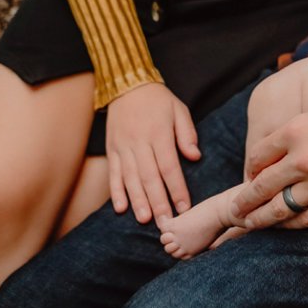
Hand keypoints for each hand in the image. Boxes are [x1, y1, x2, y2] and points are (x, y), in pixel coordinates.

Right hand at [104, 82, 199, 222]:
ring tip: (145, 219)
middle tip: (165, 222)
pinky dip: (116, 191)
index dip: (176, 188)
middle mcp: (140, 143)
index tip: (183, 207)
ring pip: (130, 178)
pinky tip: (121, 208)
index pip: (169, 167)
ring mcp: (123, 148)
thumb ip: (187, 134)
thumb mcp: (179, 110)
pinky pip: (114, 174)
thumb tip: (194, 157)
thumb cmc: (158, 100)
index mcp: (159, 134)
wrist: (127, 85)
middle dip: (158, 202)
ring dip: (138, 201)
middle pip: (150, 177)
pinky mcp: (112, 150)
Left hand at [232, 74, 307, 232]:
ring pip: (278, 210)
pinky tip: (282, 225)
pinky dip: (290, 224)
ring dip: (258, 219)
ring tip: (248, 223)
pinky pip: (306, 219)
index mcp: (297, 130)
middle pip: (260, 187)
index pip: (257, 156)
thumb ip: (301, 128)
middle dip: (242, 202)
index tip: (252, 172)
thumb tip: (286, 145)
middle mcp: (304, 159)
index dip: (251, 167)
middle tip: (233, 210)